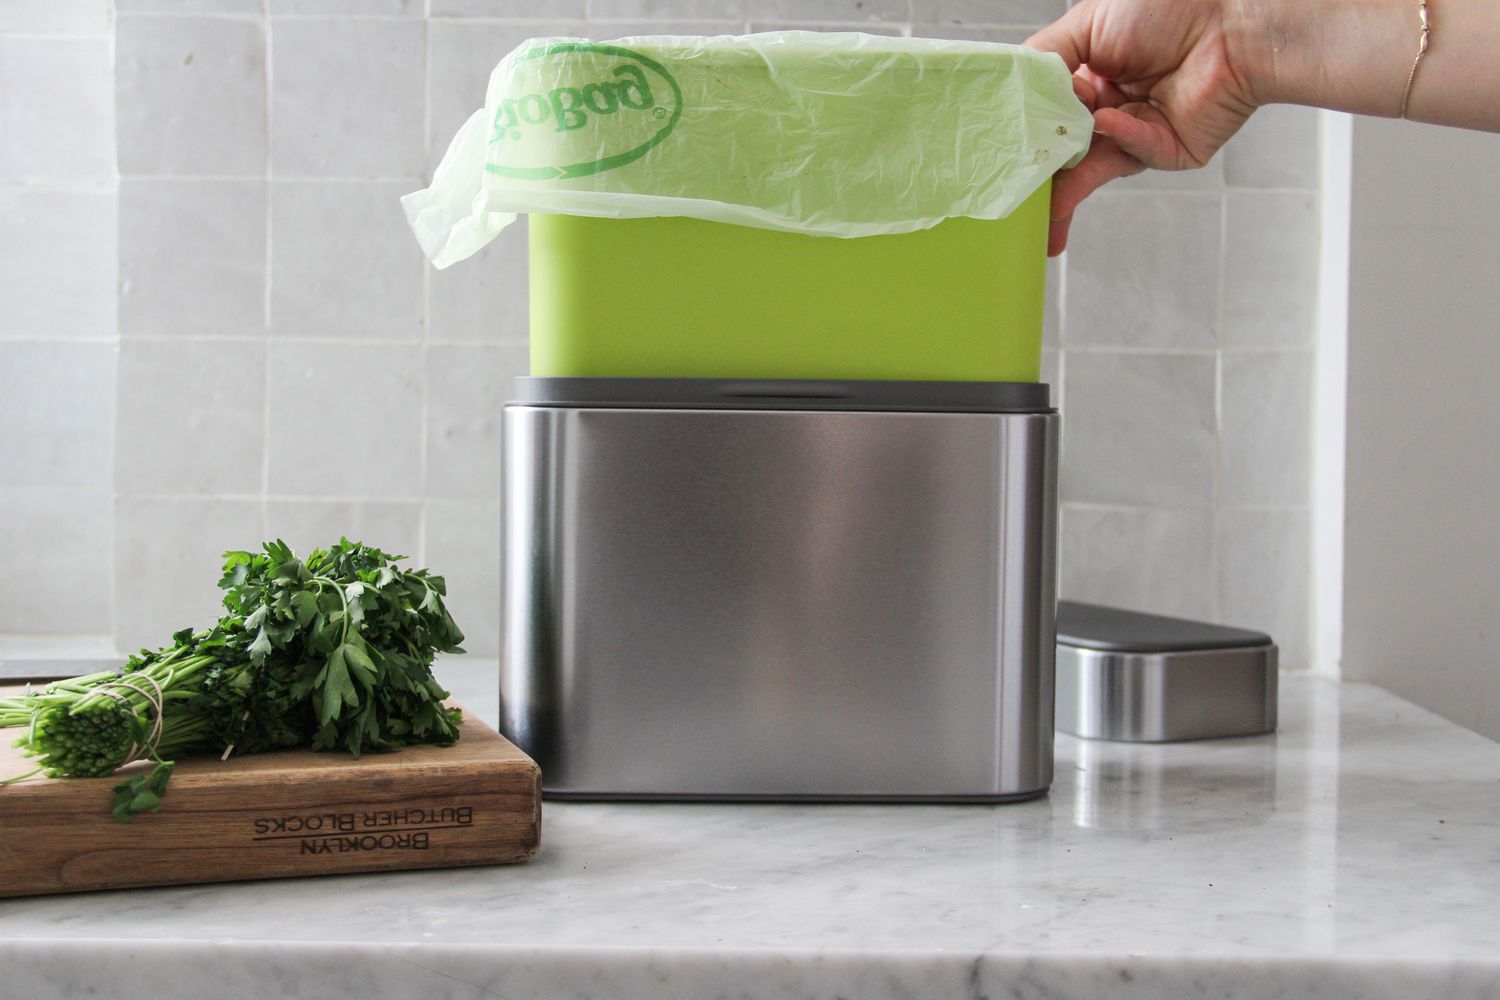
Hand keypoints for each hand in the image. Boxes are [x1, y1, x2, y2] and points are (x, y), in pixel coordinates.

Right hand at [1027, 0, 1261, 254]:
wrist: (1235, 17)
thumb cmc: (1169, 7)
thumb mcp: (1087, 23)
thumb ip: (1044, 60)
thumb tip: (1012, 96)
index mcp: (1092, 75)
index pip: (1048, 114)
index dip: (1026, 132)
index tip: (1000, 152)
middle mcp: (1113, 106)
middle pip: (1066, 152)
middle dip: (1042, 178)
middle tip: (1014, 201)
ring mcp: (1140, 132)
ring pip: (1095, 167)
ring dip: (1069, 185)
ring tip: (1045, 208)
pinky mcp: (1170, 150)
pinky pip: (1136, 152)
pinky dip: (1121, 136)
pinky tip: (1109, 119)